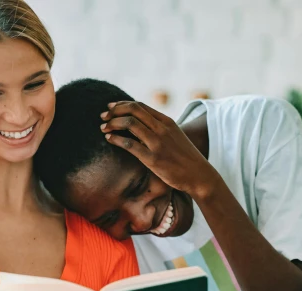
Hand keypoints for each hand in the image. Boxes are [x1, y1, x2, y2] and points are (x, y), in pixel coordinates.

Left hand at [100, 101, 221, 198]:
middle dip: (114, 111)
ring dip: (112, 123)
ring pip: (130, 124)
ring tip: (103, 128)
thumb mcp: (174, 137)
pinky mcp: (153, 158)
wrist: (199, 175)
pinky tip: (109, 139)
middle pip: (133, 111)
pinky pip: (130, 144)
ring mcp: (158, 143)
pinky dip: (116, 139)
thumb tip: (139, 126)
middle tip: (102, 116)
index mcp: (166, 121)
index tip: (110, 108)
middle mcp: (162, 128)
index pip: (140, 106)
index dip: (122, 104)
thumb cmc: (184, 158)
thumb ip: (159, 129)